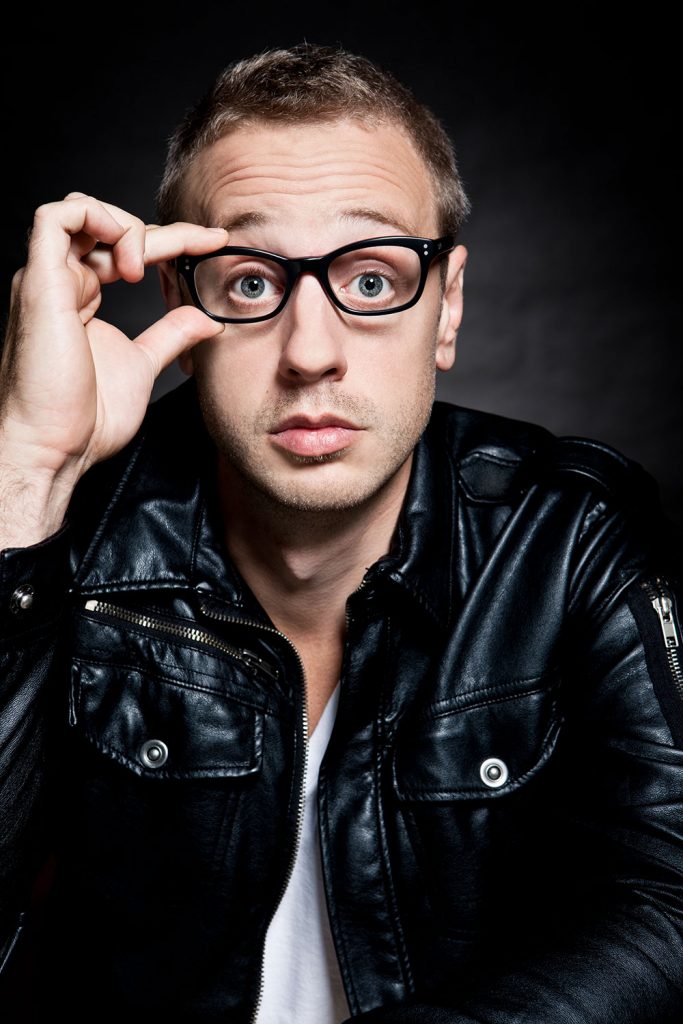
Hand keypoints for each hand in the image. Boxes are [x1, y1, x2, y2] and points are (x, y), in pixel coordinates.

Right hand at [0, 193, 227, 547]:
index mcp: (82, 298)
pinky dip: (97, 217)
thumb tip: (207, 319)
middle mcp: (61, 283)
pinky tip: (127, 254)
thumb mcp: (142, 365)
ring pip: (81, 210)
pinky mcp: (39, 282)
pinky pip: (55, 217)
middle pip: (110, 226)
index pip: (126, 249)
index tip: (215, 243)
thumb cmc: (86, 420)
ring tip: (145, 267)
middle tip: (205, 242)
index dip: (173, 240)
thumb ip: (171, 335)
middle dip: (164, 230)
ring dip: (126, 225)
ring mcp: (47, 280)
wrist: (56, 448)